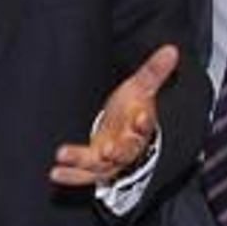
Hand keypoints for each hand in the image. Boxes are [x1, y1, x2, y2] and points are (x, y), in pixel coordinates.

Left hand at [50, 43, 178, 185]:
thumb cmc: (132, 108)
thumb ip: (153, 71)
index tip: (141, 117)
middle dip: (117, 151)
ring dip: (82, 162)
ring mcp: (112, 159)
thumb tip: (171, 49)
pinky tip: (55, 173)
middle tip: (107, 149)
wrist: (126, 129)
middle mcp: (128, 146)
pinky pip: (84, 175)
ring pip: (101, 166)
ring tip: (64, 155)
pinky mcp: (97, 167)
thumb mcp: (141, 87)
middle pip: (126, 151)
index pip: (145, 125)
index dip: (144, 122)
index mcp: (140, 127)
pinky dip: (71, 176)